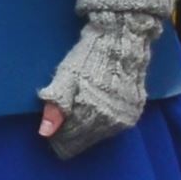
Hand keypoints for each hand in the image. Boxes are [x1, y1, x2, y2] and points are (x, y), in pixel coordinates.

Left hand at [41, 0, 176, 156]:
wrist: (123, 36)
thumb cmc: (89, 56)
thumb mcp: (66, 77)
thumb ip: (56, 106)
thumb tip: (45, 132)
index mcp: (93, 116)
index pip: (68, 142)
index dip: (56, 134)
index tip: (52, 119)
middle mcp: (112, 123)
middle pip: (83, 142)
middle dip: (70, 131)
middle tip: (63, 112)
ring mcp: (126, 118)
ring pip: (97, 136)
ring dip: (87, 126)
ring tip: (80, 105)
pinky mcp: (136, 110)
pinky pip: (112, 127)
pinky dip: (101, 121)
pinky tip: (96, 107)